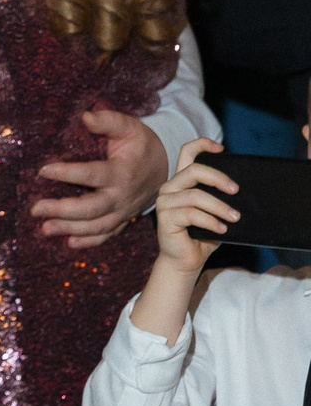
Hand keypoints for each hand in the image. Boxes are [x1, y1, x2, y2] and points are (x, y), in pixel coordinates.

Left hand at [33, 107, 170, 247]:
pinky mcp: (123, 219)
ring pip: (97, 226)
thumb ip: (108, 121)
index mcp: (122, 172)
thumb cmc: (141, 145)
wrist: (166, 167)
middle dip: (63, 211)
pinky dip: (89, 242)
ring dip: (70, 229)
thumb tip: (85, 116)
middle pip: (93, 208)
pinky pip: (107, 234)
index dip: (67, 173)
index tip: (42, 170)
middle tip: (36, 209)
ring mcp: (124, 211)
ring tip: (44, 228)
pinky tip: (69, 244)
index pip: (92, 175)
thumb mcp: (130, 127)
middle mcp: (122, 196)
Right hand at [151, 139, 236, 273]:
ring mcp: (165, 203)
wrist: (187, 260)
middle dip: (218, 178)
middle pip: (193, 170)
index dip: (202, 145)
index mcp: (181, 182)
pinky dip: (211, 221)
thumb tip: (240, 190)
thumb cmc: (203, 235)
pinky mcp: (165, 219)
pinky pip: (191, 214)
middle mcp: (170, 188)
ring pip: (195, 196)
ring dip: (219, 207)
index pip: (186, 154)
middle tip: (236, 191)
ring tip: (234, 218)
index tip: (221, 149)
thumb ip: (219, 197)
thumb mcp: (215, 212)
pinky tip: (222, 229)